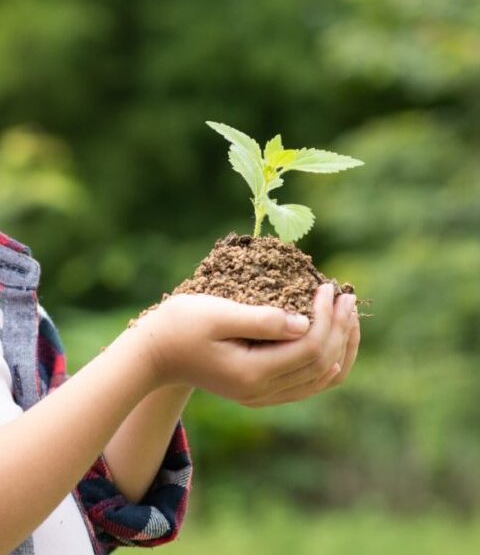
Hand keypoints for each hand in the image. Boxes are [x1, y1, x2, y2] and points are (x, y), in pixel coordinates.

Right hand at [135, 283, 359, 405]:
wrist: (156, 354)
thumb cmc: (181, 325)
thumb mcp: (217, 314)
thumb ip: (261, 320)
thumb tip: (305, 323)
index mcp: (252, 373)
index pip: (309, 348)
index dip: (326, 318)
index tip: (328, 287)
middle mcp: (262, 391)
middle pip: (322, 365)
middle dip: (340, 328)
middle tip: (346, 295)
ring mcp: (262, 395)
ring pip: (321, 379)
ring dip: (341, 346)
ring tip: (348, 315)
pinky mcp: (261, 390)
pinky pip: (308, 383)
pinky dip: (328, 361)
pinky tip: (334, 340)